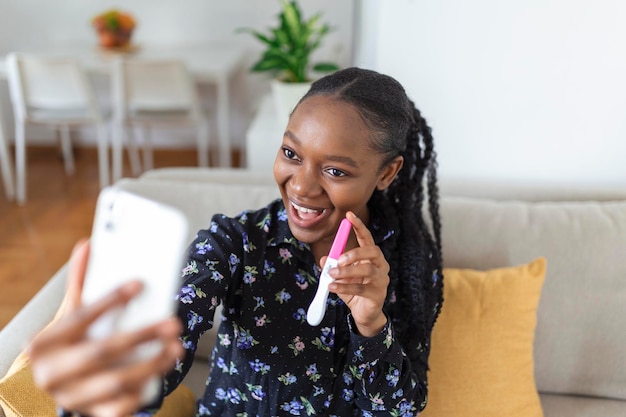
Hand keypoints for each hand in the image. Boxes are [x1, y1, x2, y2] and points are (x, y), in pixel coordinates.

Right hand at [26, 240, 183, 416]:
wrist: (60, 386)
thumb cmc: (70, 344)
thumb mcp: (70, 315)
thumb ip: (80, 283)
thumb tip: (87, 245)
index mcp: (44, 344)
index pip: (79, 317)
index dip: (109, 300)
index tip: (139, 284)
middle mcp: (53, 373)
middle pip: (102, 351)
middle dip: (142, 335)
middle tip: (173, 323)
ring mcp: (72, 397)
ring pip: (117, 381)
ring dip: (152, 363)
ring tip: (176, 348)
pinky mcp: (92, 414)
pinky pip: (121, 407)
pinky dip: (144, 393)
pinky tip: (161, 375)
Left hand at [325, 212, 388, 336]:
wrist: (364, 314)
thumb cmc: (354, 290)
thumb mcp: (340, 277)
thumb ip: (333, 267)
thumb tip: (324, 259)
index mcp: (372, 257)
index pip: (367, 238)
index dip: (359, 226)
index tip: (349, 216)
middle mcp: (380, 266)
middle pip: (372, 251)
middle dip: (354, 253)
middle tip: (338, 259)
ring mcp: (382, 280)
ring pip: (367, 270)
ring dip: (347, 271)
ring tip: (332, 274)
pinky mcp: (378, 295)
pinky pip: (361, 288)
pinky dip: (344, 287)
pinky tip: (332, 287)